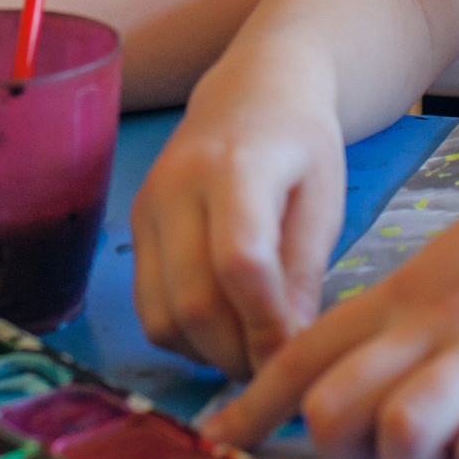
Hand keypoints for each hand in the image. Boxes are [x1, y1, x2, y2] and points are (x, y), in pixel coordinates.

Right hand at [133, 63, 348, 381]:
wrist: (251, 91)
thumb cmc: (300, 143)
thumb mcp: (325, 198)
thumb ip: (306, 269)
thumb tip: (287, 348)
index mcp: (236, 166)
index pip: (240, 262)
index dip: (266, 324)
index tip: (293, 355)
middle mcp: (177, 186)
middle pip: (192, 299)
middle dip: (237, 352)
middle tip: (274, 366)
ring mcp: (147, 207)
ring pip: (161, 315)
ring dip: (207, 352)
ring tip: (249, 347)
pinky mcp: (134, 227)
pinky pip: (148, 307)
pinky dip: (183, 336)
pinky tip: (221, 328)